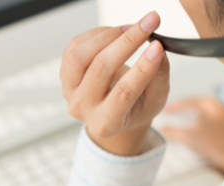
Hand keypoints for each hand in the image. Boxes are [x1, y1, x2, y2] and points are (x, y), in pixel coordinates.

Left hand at [60, 11, 169, 155]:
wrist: (114, 113)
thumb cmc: (135, 108)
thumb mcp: (155, 100)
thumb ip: (159, 77)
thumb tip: (158, 50)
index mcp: (107, 123)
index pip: (124, 93)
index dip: (142, 68)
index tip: (157, 47)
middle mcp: (84, 108)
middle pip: (101, 69)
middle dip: (128, 42)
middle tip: (149, 24)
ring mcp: (70, 91)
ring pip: (81, 55)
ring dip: (109, 35)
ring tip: (131, 29)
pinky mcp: (65, 73)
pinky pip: (76, 46)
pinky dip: (98, 34)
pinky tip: (116, 34)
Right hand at [161, 97, 223, 174]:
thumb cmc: (213, 144)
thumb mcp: (188, 137)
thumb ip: (172, 132)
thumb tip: (161, 129)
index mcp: (209, 104)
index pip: (187, 101)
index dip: (173, 107)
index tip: (164, 110)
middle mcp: (219, 106)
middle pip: (197, 105)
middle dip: (184, 109)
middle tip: (172, 113)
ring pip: (205, 112)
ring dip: (193, 116)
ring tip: (183, 121)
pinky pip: (212, 120)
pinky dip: (202, 122)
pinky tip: (198, 130)